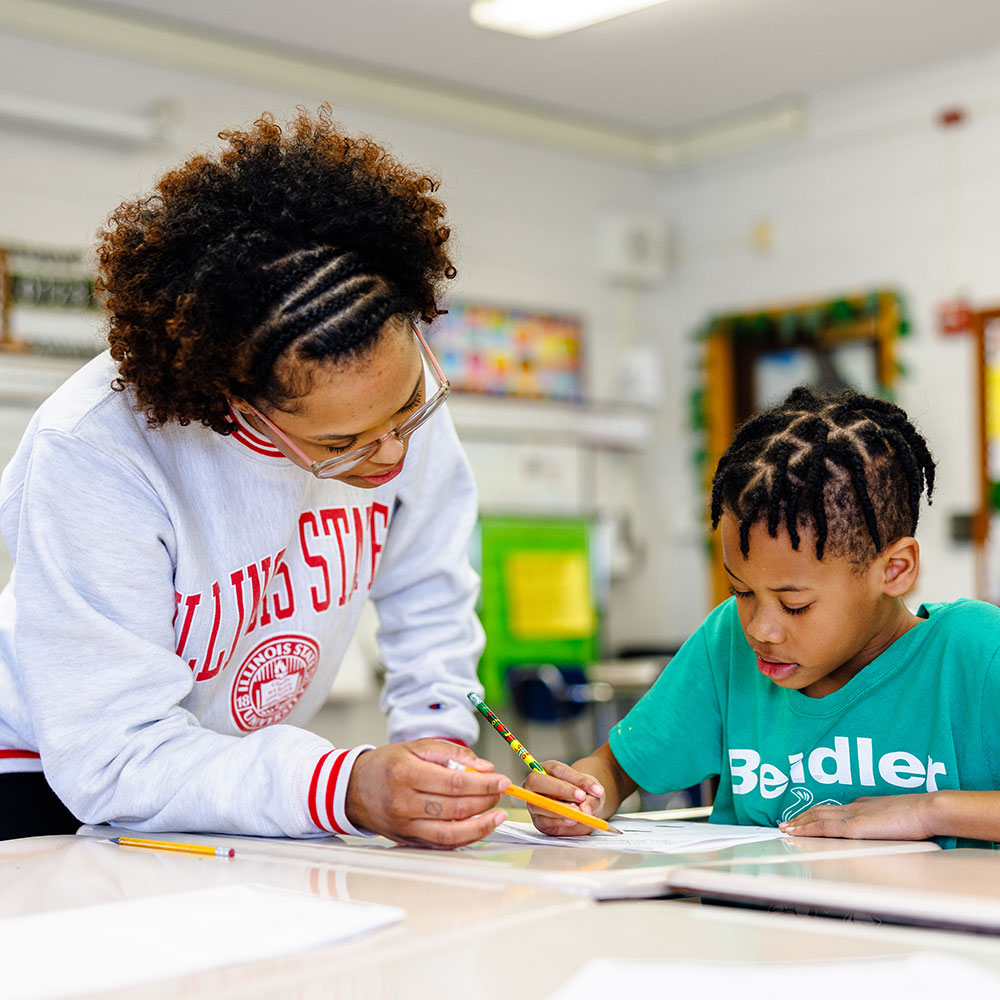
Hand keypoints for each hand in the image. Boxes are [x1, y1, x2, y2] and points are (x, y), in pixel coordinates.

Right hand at [345, 739, 509, 847]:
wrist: (354, 789)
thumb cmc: (388, 764)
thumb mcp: (417, 746)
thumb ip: (452, 754)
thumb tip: (484, 768)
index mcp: (406, 773)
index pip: (454, 782)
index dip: (483, 783)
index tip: (502, 780)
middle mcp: (404, 802)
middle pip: (455, 808)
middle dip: (486, 800)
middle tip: (500, 792)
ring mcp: (405, 826)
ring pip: (451, 833)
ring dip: (481, 825)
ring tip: (497, 815)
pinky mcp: (408, 840)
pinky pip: (442, 844)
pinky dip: (465, 838)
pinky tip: (479, 827)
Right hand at [523, 759, 606, 836]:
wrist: (583, 810)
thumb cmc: (584, 795)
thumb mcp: (592, 794)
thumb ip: (591, 799)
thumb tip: (584, 809)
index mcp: (547, 769)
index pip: (556, 769)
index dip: (574, 778)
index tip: (594, 789)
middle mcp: (535, 784)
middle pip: (537, 781)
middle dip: (560, 788)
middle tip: (581, 797)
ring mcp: (534, 803)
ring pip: (539, 802)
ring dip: (560, 808)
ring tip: (579, 812)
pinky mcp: (539, 821)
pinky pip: (544, 821)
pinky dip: (559, 821)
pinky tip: (572, 820)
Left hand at [779, 793, 935, 840]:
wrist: (928, 810)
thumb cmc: (920, 816)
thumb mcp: (897, 819)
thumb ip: (884, 824)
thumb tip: (881, 830)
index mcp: (865, 805)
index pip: (835, 809)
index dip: (817, 813)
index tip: (806, 818)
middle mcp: (855, 807)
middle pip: (821, 810)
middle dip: (802, 817)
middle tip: (787, 823)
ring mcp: (853, 815)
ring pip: (817, 817)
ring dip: (799, 823)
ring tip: (786, 828)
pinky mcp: (855, 827)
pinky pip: (824, 827)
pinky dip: (807, 829)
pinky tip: (797, 832)